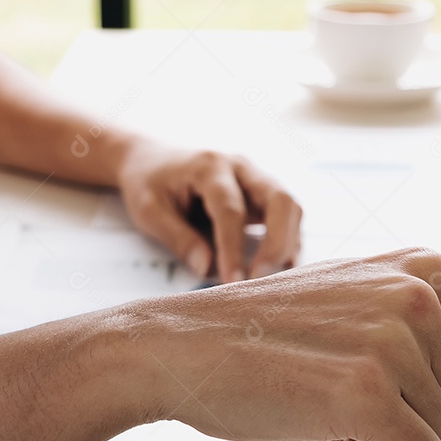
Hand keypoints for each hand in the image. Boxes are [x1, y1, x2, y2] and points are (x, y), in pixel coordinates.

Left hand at [116, 140, 301, 281]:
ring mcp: (256, 178)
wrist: (152, 159)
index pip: (231, 209)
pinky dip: (286, 242)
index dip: (234, 248)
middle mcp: (241, 167)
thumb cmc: (149, 183)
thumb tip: (207, 269)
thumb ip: (178, 238)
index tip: (233, 282)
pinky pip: (287, 216)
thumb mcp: (149, 210)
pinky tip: (274, 268)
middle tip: (260, 279)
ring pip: (291, 207)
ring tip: (270, 279)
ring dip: (287, 244)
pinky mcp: (263, 194)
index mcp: (209, 166)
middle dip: (277, 243)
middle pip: (280, 199)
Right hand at [142, 248, 440, 440]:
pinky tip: (330, 435)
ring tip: (333, 411)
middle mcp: (426, 295)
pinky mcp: (371, 384)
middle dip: (420, 433)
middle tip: (350, 404)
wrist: (179, 346)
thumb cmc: (272, 342)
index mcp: (430, 275)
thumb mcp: (366, 320)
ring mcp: (401, 336)